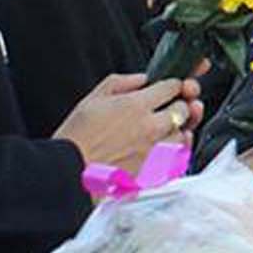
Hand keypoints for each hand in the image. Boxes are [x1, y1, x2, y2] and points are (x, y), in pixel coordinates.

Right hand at [54, 73, 202, 173]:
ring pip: (183, 134)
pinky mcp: (154, 172)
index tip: (169, 88)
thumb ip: (121, 83)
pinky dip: (175, 152)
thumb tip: (141, 79)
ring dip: (177, 130)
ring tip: (165, 130)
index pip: (173, 86)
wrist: (68, 174)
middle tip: (170, 107)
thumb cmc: (75, 139)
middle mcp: (151, 127)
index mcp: (137, 105)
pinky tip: (165, 149)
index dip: (173, 85)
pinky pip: (177, 159)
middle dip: (179, 105)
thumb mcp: (92, 99)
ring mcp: (155, 151)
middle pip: (184, 108)